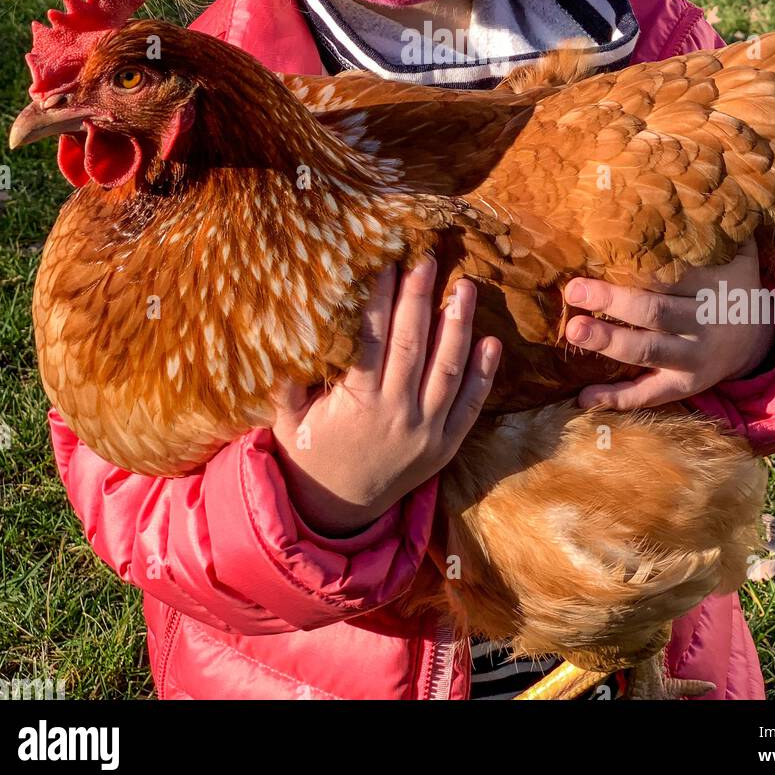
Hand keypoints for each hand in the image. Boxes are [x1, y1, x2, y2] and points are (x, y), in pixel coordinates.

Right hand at [271, 256, 500, 536]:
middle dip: (420, 299)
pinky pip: (470, 406)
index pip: (373, 339)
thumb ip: (286, 381)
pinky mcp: (445, 447)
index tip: (388, 265)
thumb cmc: (309, 455)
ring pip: (448, 370)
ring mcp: (426, 432)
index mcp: (356, 403)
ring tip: (465, 288)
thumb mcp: (288, 420)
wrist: (338, 514)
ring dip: (459, 326)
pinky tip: (491, 342)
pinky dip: (483, 374)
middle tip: (428, 260)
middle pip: (413, 345)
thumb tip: (282, 335)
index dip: (380, 300)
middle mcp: (395, 414)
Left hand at [563, 241, 774, 408]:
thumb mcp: (736, 251)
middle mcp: (704, 324)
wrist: (759, 338)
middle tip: (574, 290)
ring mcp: (694, 359)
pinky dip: (617, 399)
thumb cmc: (732, 283)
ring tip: (573, 331)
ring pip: (648, 351)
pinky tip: (583, 397)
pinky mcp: (684, 385)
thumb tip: (694, 180)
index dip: (639, 265)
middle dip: (613, 303)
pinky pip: (649, 395)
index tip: (604, 250)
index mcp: (714, 287)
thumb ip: (716, 223)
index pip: (674, 275)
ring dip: (609, 343)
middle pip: (655, 313)